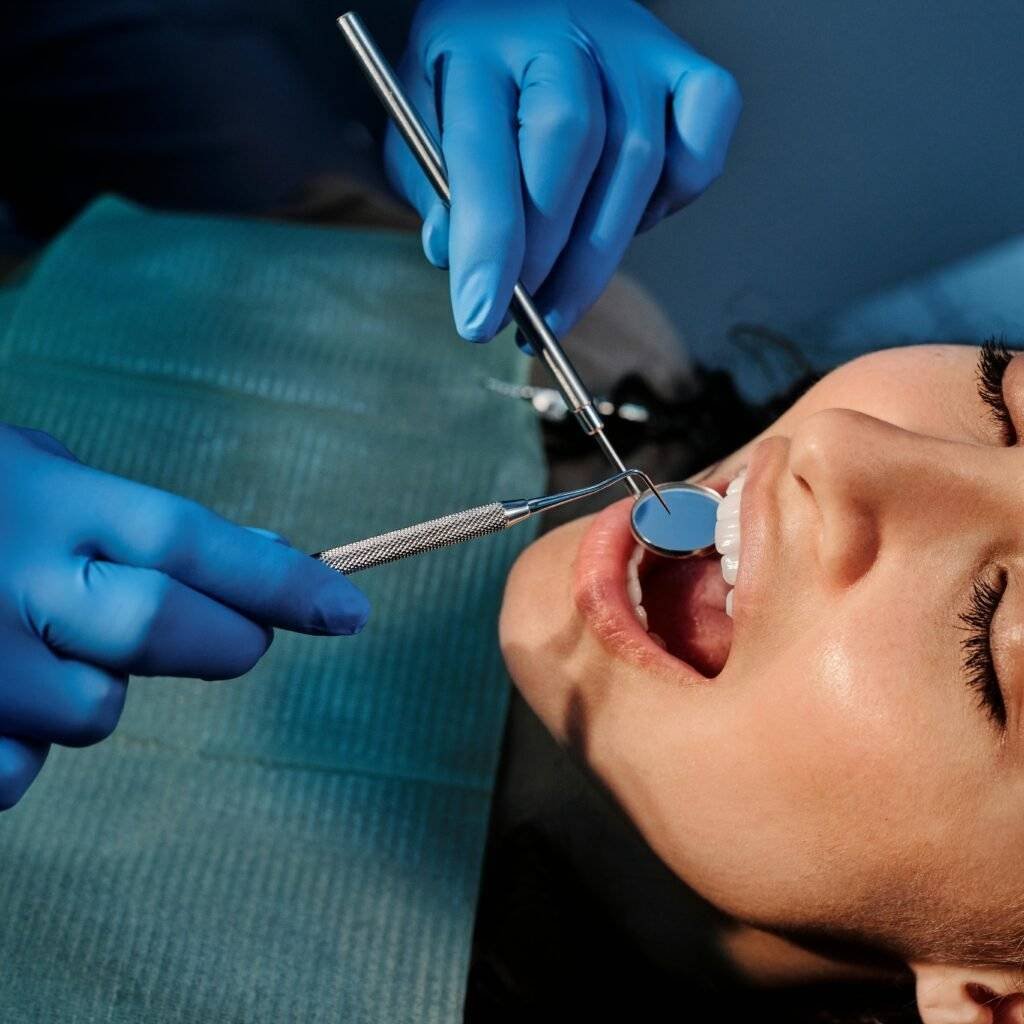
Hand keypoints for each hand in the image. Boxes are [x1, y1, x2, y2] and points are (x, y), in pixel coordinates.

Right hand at [0, 425, 368, 809]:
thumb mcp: (48, 476)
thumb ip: (144, 523)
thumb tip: (273, 549)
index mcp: (50, 502)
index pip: (190, 541)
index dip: (279, 580)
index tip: (350, 611)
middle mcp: (11, 580)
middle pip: (162, 631)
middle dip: (226, 641)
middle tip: (241, 638)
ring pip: (94, 713)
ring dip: (98, 688)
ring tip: (45, 643)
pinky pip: (15, 769)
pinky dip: (19, 741)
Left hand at [387, 0, 740, 342]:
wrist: (518, 11)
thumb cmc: (467, 75)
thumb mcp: (420, 119)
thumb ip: (433, 186)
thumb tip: (454, 259)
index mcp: (477, 42)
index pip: (486, 151)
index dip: (488, 247)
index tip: (480, 321)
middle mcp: (562, 31)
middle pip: (575, 146)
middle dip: (550, 255)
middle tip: (525, 316)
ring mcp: (632, 45)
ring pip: (640, 159)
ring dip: (601, 254)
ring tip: (560, 303)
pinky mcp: (685, 68)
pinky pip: (701, 145)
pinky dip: (674, 200)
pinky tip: (627, 223)